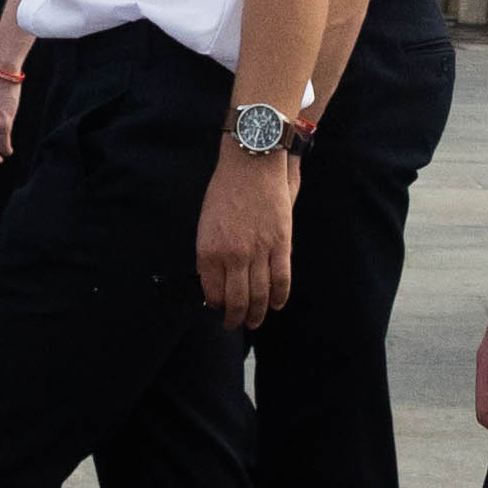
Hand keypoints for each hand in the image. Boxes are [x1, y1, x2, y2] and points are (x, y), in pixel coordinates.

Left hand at [196, 141, 297, 326]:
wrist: (251, 162)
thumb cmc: (225, 188)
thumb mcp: (205, 222)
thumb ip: (211, 252)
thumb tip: (214, 278)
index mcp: (208, 250)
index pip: (212, 292)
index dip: (217, 305)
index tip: (219, 308)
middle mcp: (232, 256)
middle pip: (236, 301)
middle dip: (235, 318)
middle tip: (235, 324)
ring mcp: (259, 251)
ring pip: (259, 295)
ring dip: (257, 314)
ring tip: (255, 321)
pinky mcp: (281, 243)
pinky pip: (282, 279)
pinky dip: (280, 297)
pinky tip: (276, 304)